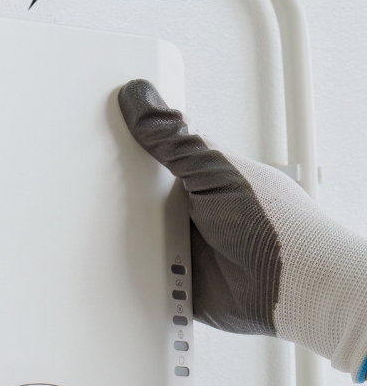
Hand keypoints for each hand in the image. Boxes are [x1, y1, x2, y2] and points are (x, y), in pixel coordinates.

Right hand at [118, 79, 366, 380]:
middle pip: (139, 202)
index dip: (127, 153)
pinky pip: (144, 279)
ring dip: (128, 241)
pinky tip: (122, 269)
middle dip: (119, 201)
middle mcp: (194, 213)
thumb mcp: (215, 170)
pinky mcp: (180, 286)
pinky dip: (134, 275)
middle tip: (95, 194)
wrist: (291, 286)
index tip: (97, 143)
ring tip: (107, 233)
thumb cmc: (276, 225)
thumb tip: (142, 98)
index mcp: (203, 178)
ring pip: (138, 241)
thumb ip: (175, 139)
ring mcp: (186, 250)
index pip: (154, 159)